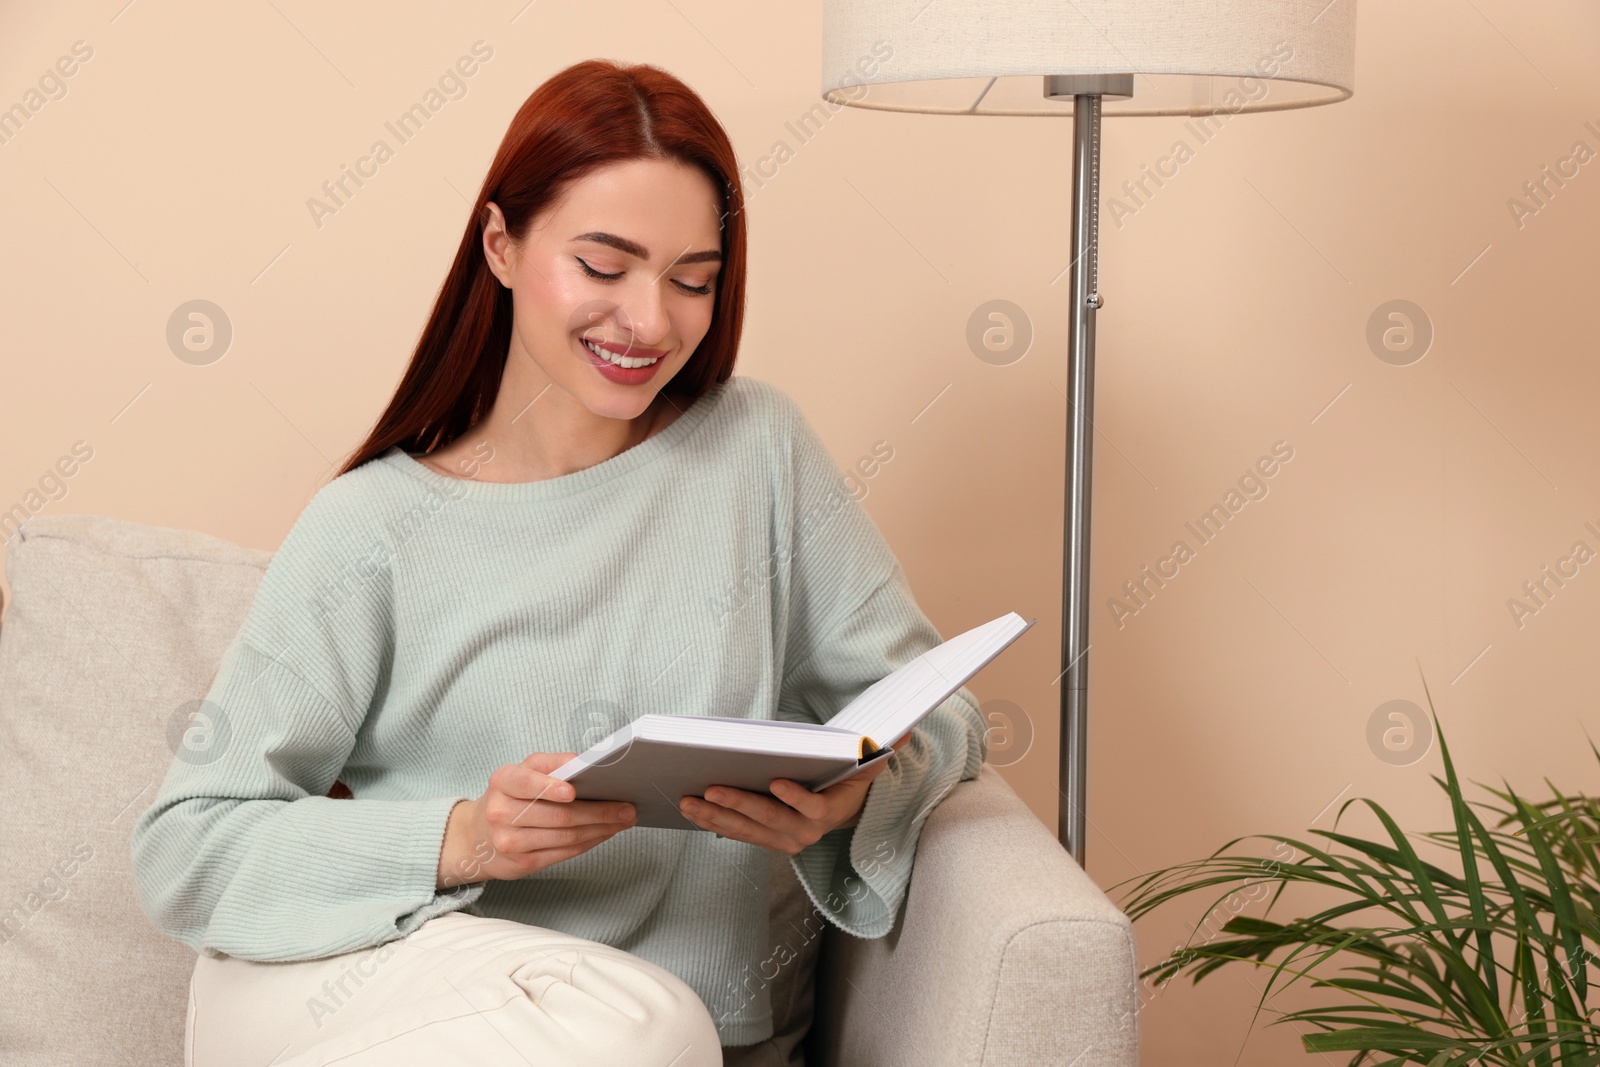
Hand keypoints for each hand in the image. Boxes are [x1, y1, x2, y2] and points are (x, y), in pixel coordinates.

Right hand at [436, 752, 636, 888]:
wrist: (477, 836)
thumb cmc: (510, 796)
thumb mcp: (522, 772)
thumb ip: (551, 764)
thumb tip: (585, 762)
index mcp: (503, 781)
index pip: (526, 782)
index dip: (549, 787)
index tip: (573, 791)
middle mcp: (501, 812)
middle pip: (557, 815)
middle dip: (598, 812)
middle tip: (626, 807)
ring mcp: (509, 842)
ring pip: (565, 836)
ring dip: (600, 829)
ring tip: (623, 820)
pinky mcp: (521, 864)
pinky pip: (563, 853)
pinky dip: (589, 842)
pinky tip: (605, 833)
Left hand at [679, 730, 909, 853]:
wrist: (842, 811)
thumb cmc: (847, 781)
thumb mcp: (866, 766)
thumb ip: (879, 751)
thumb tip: (902, 733)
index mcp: (828, 814)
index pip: (812, 809)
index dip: (795, 799)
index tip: (777, 782)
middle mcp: (803, 834)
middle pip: (768, 819)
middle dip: (737, 804)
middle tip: (710, 789)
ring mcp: (782, 840)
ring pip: (746, 830)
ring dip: (714, 816)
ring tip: (688, 801)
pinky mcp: (765, 840)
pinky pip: (737, 833)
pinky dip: (713, 822)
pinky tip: (692, 810)